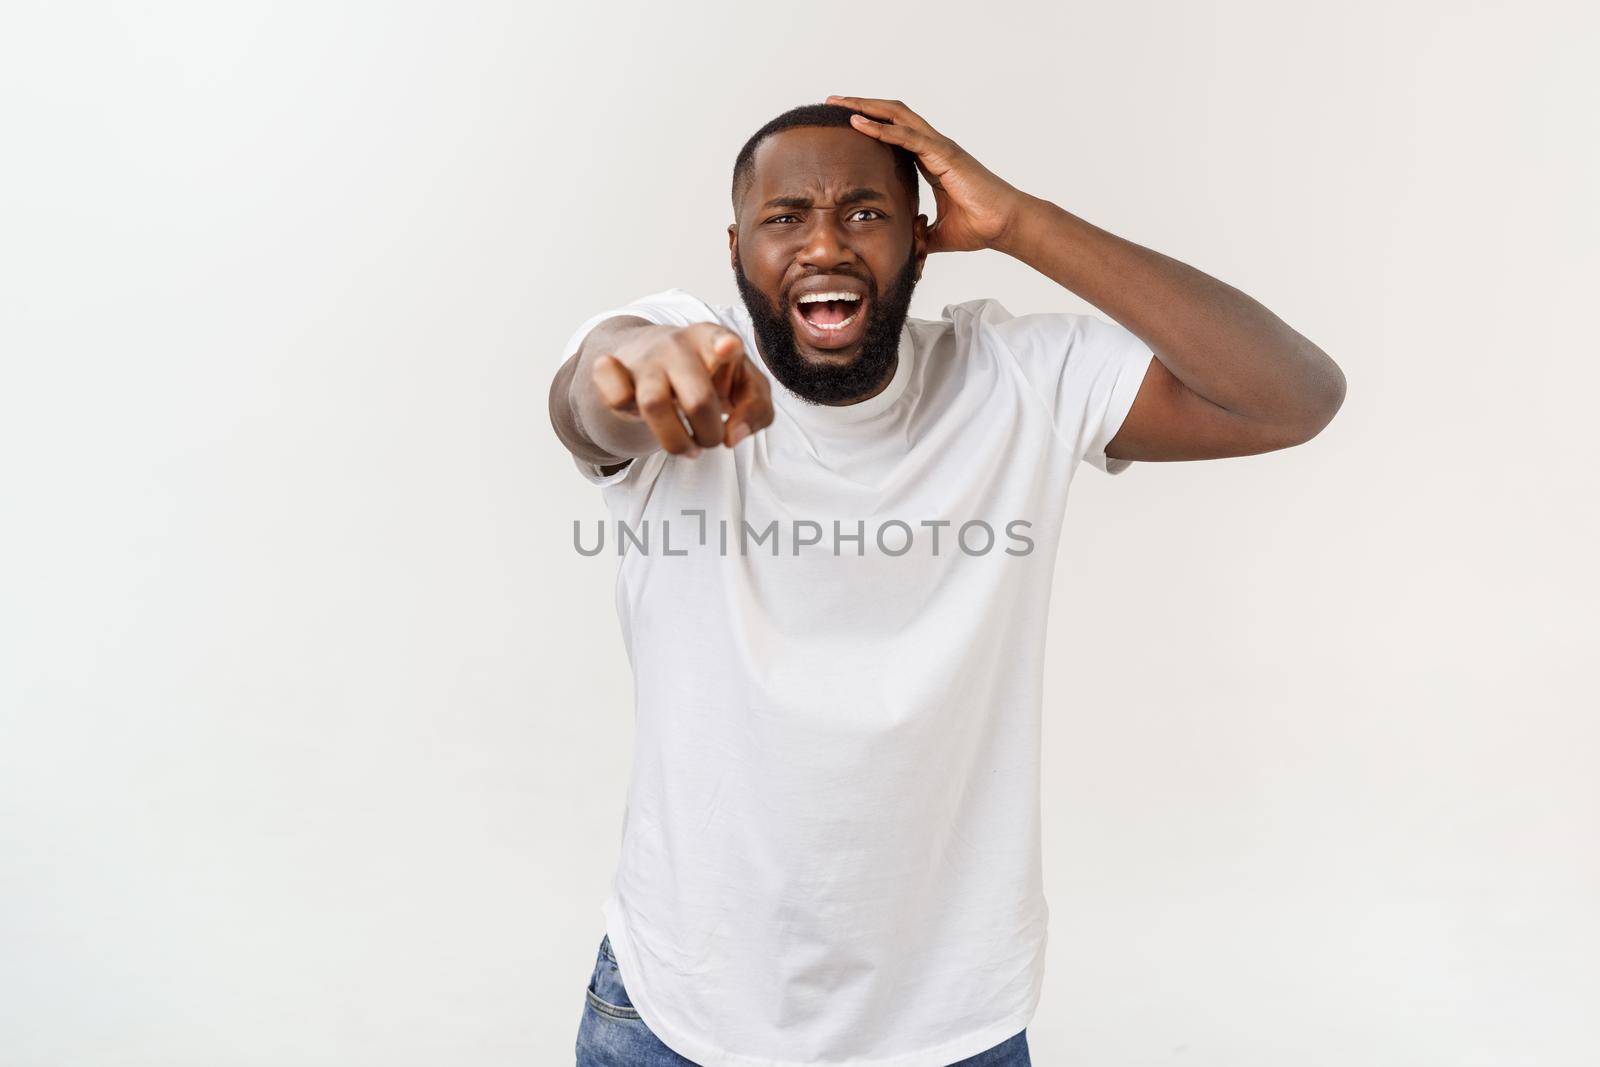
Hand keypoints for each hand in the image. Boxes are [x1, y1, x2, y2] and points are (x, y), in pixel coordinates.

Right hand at [592, 323, 773, 456]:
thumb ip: (756, 411)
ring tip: (688, 447)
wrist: (652, 356)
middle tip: (711, 440)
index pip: (720, 339)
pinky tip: (639, 415)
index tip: (729, 348)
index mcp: (713, 340)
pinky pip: (615, 398)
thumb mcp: (745, 387)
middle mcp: (677, 345)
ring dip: (676, 442)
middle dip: (709, 434)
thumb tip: (732, 438)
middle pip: (698, 399)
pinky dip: (625, 413)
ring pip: (654, 405)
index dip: (726, 346)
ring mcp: (643, 358)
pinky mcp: (612, 372)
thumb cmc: (711, 376)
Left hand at [826, 95, 1028, 253]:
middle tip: (833, 103)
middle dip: (861, 106)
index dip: (870, 125)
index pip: (894, 134)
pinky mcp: (944, 153)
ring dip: (866, 108)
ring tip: (839, 104)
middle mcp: (933, 147)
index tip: (844, 124)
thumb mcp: (937, 234)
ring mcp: (938, 147)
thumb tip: (906, 246)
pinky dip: (882, 128)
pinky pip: (907, 136)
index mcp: (930, 161)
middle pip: (892, 116)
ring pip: (897, 116)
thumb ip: (919, 234)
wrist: (1004, 226)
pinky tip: (859, 124)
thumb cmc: (979, 226)